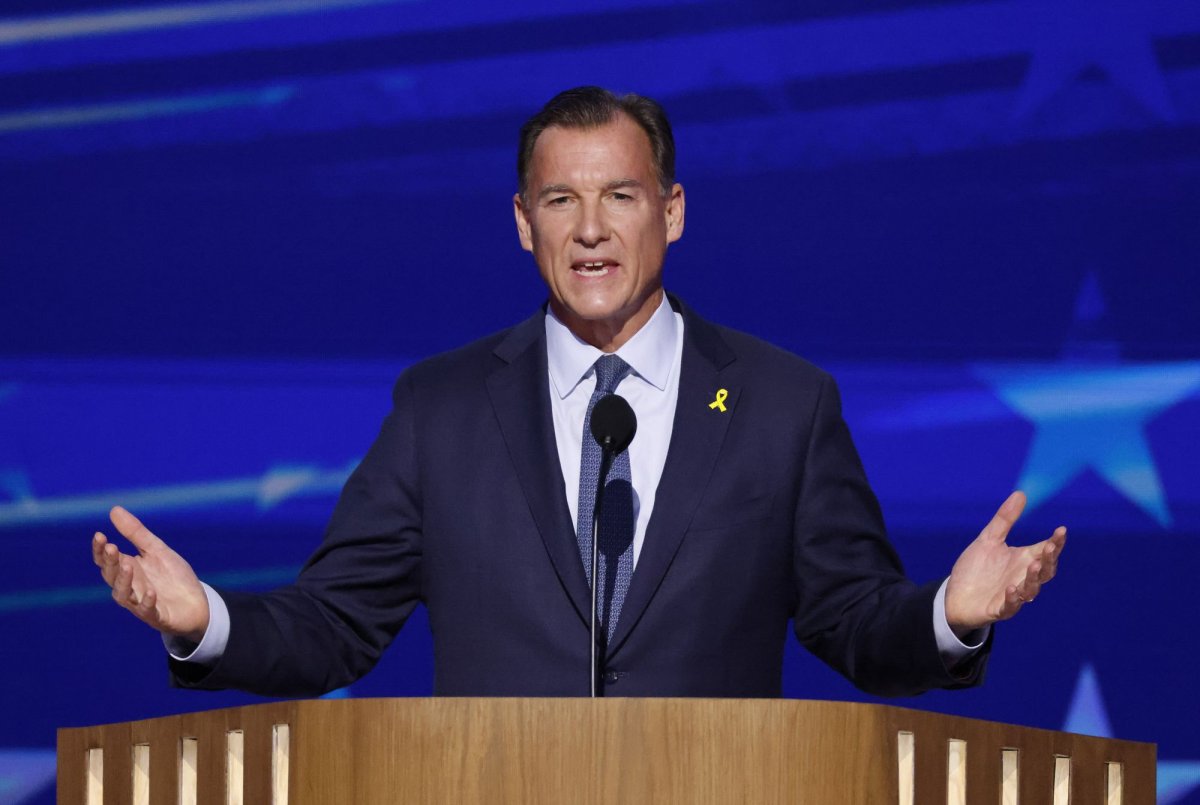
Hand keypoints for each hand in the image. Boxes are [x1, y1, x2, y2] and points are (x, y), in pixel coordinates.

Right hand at [92, 506, 209, 641]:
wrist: (196, 602)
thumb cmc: (172, 576)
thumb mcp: (156, 550)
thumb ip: (136, 533)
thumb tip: (114, 510)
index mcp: (128, 569)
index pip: (107, 561)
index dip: (100, 550)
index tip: (99, 535)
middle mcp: (130, 587)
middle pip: (111, 576)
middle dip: (110, 563)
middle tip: (111, 547)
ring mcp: (141, 603)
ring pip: (123, 595)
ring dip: (124, 581)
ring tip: (128, 566)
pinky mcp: (157, 616)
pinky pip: (148, 611)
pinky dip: (147, 602)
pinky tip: (151, 592)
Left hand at [944, 491, 1065, 635]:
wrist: (955, 595)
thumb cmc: (976, 568)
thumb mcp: (988, 540)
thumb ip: (1004, 520)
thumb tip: (1020, 493)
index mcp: (1023, 560)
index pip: (1045, 551)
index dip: (1056, 542)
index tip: (1061, 530)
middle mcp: (1022, 578)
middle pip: (1045, 571)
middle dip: (1049, 559)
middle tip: (1050, 546)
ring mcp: (1012, 595)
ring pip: (1031, 589)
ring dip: (1034, 579)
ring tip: (1034, 565)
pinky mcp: (998, 609)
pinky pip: (1010, 606)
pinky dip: (1013, 599)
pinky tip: (1011, 588)